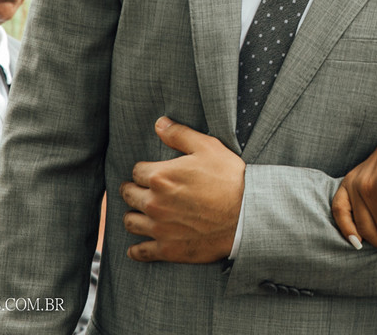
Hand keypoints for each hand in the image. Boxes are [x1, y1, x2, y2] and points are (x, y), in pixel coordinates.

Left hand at [120, 116, 243, 262]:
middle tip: (141, 190)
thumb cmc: (230, 179)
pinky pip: (141, 252)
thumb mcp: (208, 147)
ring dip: (133, 216)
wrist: (247, 215)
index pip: (137, 171)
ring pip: (130, 222)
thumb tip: (159, 124)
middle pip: (129, 195)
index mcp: (160, 177)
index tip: (152, 173)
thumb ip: (180, 135)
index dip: (145, 170)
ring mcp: (159, 228)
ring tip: (141, 213)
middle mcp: (154, 203)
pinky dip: (136, 250)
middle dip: (133, 190)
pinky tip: (137, 247)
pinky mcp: (168, 249)